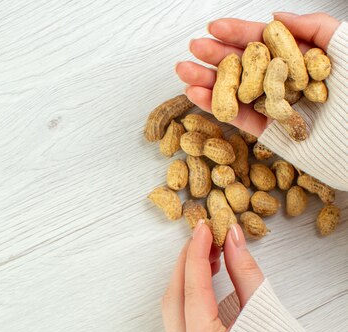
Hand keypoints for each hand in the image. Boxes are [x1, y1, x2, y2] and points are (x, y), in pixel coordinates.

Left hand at [161, 221, 263, 331]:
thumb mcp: (263, 307)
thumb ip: (243, 269)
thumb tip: (230, 234)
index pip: (194, 290)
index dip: (196, 254)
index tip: (202, 229)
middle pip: (175, 298)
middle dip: (186, 263)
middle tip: (202, 237)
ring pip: (172, 308)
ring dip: (185, 277)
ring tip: (207, 254)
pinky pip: (177, 318)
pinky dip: (187, 294)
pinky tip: (203, 275)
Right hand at [175, 12, 340, 136]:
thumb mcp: (346, 46)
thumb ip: (314, 27)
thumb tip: (275, 16)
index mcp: (302, 60)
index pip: (265, 42)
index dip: (238, 33)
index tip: (215, 26)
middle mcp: (285, 82)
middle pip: (244, 65)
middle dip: (216, 55)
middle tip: (194, 47)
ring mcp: (275, 107)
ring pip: (235, 91)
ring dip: (206, 80)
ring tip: (184, 70)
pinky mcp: (269, 133)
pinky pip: (238, 118)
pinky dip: (214, 106)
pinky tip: (194, 93)